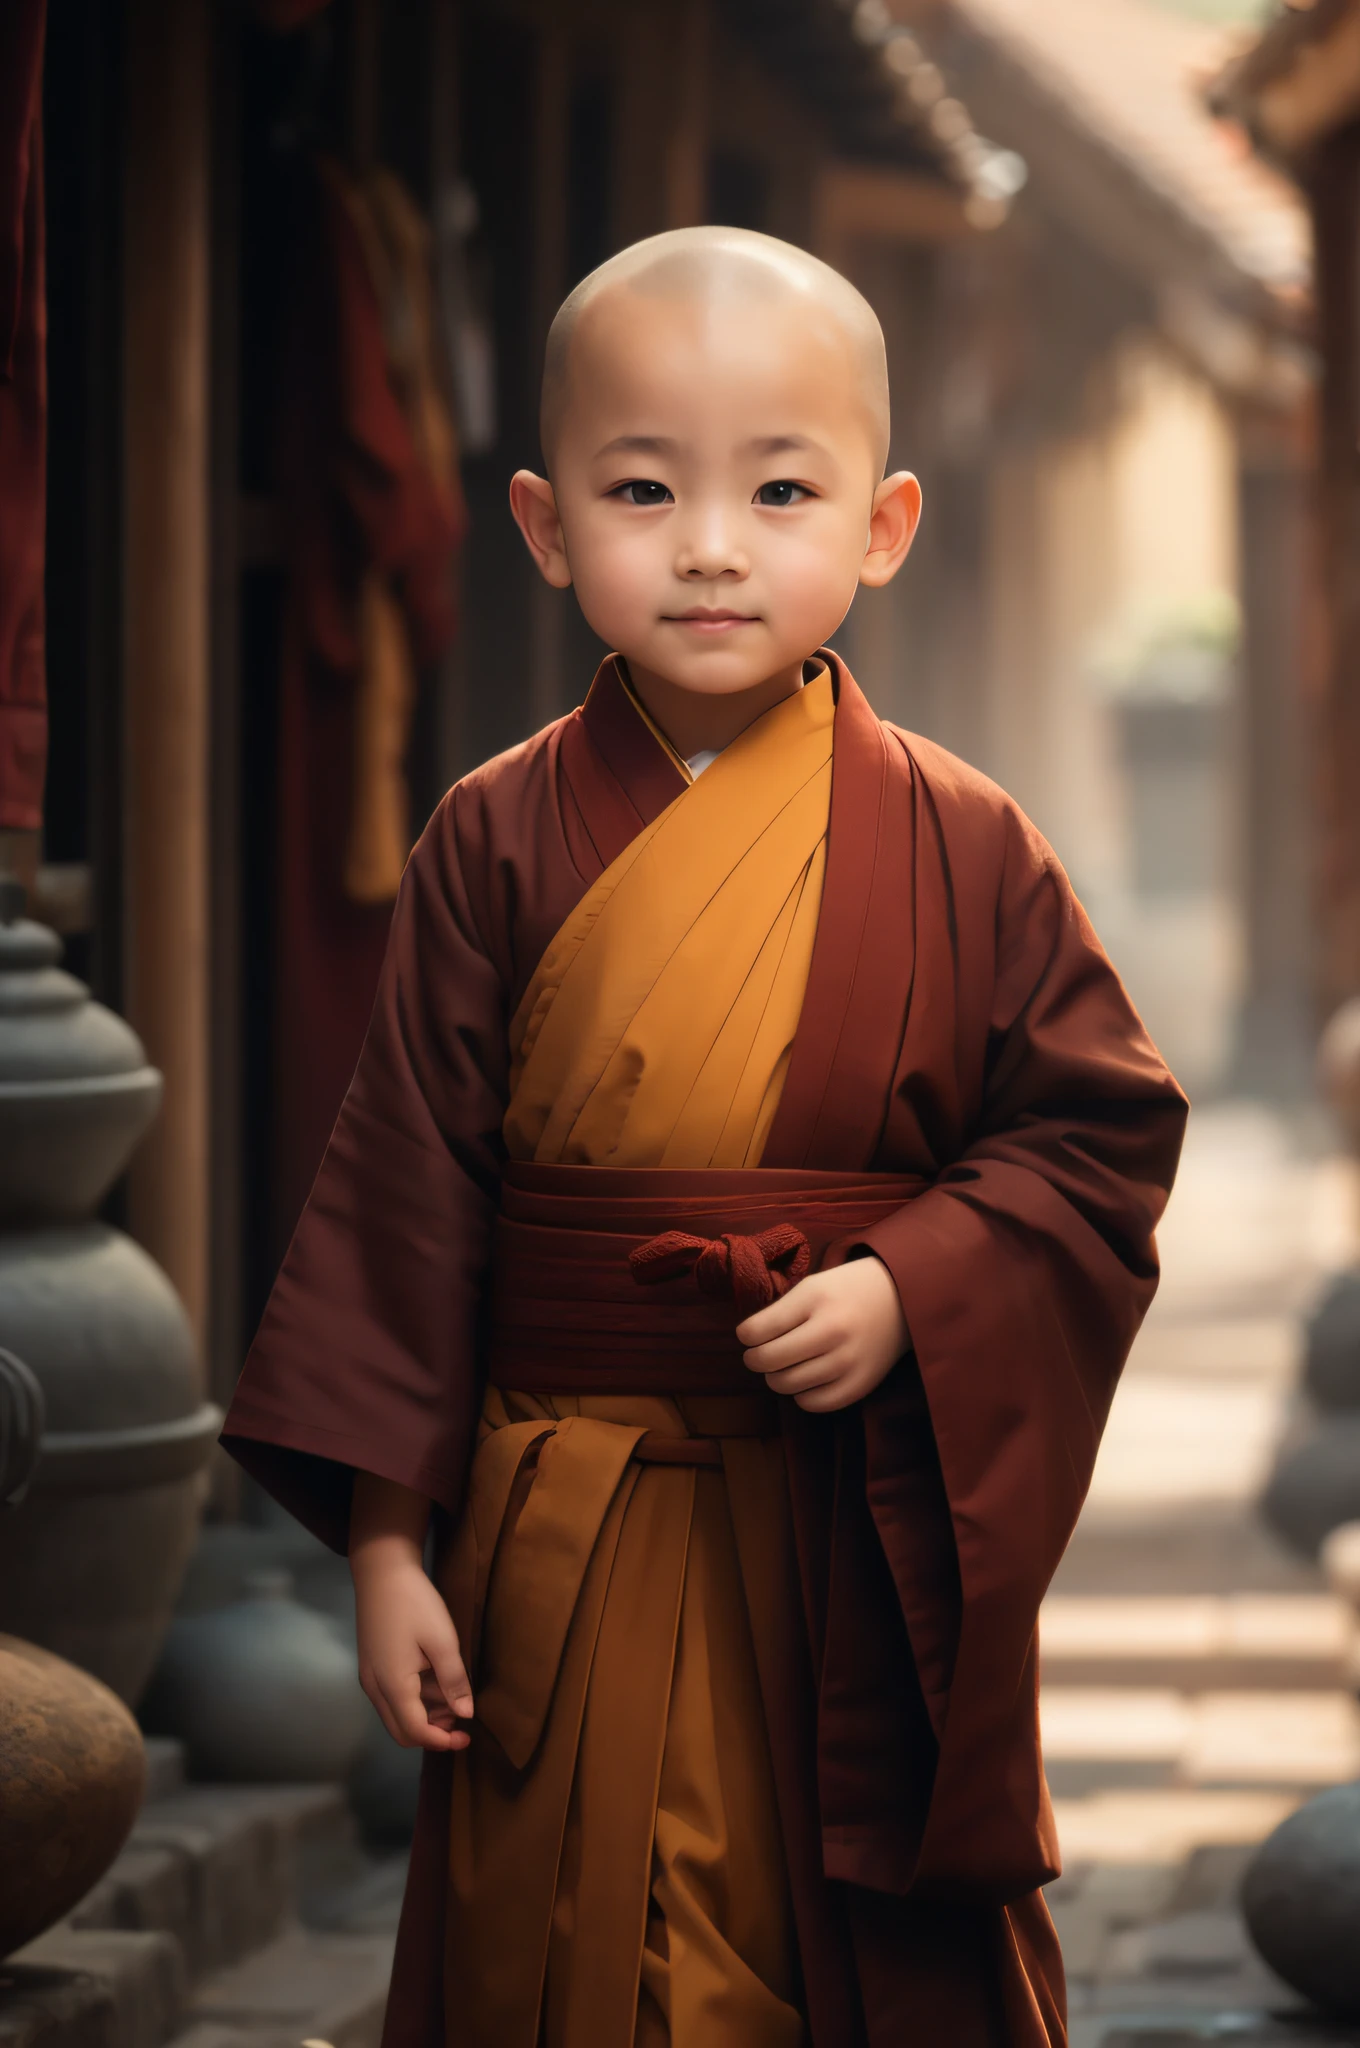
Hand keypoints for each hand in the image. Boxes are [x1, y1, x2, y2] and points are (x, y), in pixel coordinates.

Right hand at [350, 1473, 472, 1750]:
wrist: (382, 1571)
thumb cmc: (415, 1604)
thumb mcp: (442, 1641)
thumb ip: (454, 1681)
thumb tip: (466, 1714)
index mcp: (393, 1686)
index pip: (415, 1732)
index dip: (442, 1741)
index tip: (468, 1736)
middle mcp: (375, 1689)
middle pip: (401, 1731)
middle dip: (432, 1733)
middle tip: (461, 1719)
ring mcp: (370, 1677)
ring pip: (395, 1715)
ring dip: (424, 1716)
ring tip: (453, 1695)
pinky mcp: (371, 1665)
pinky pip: (392, 1698)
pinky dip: (414, 1701)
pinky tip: (434, 1681)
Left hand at [737, 1255, 909, 1412]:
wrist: (902, 1298)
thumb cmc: (847, 1290)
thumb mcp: (812, 1286)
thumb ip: (781, 1312)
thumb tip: (748, 1342)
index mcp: (815, 1299)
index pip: (757, 1330)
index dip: (745, 1335)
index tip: (748, 1335)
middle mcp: (832, 1331)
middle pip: (769, 1360)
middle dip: (755, 1359)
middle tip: (759, 1354)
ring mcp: (848, 1361)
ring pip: (787, 1384)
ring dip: (776, 1377)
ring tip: (784, 1366)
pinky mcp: (861, 1384)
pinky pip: (814, 1403)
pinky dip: (801, 1395)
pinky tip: (805, 1380)